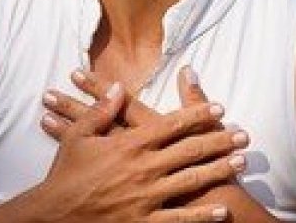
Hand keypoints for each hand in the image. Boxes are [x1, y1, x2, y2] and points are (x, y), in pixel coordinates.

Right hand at [33, 79, 245, 221]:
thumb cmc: (64, 176)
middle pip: (190, 150)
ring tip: (241, 162)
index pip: (171, 125)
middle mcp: (143, 168)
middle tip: (244, 134)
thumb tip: (121, 86)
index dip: (198, 114)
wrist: (52, 217)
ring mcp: (145, 197)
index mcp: (128, 145)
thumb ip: (102, 110)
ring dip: (218, 170)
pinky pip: (179, 220)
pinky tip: (222, 211)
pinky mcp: (143, 222)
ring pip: (191, 180)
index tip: (219, 108)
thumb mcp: (78, 138)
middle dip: (219, 140)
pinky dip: (202, 217)